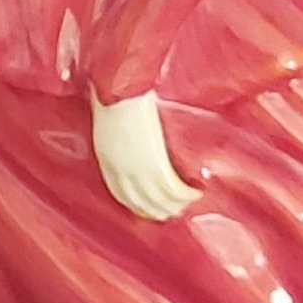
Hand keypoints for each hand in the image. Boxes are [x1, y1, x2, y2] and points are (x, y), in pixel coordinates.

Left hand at [90, 91, 201, 221]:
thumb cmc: (114, 95)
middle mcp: (121, 170)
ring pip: (159, 198)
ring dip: (175, 205)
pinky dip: (185, 194)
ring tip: (188, 204)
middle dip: (157, 209)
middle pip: (141, 201)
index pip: (120, 193)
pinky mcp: (155, 164)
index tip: (147, 208)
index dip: (135, 204)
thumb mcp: (110, 121)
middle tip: (172, 213)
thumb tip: (131, 137)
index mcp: (107, 160)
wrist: (120, 89)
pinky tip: (196, 193)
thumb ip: (119, 135)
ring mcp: (138, 169)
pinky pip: (173, 188)